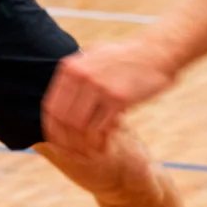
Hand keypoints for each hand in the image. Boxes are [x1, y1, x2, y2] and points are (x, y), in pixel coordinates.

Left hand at [42, 39, 175, 152]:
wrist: (155, 52)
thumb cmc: (124, 56)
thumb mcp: (93, 56)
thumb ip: (77, 72)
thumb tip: (62, 93)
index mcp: (70, 67)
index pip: (51, 107)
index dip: (52, 129)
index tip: (58, 143)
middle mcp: (81, 76)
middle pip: (64, 120)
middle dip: (67, 141)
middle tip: (75, 154)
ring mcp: (99, 87)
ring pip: (80, 126)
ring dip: (84, 144)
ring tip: (90, 153)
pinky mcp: (118, 98)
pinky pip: (101, 128)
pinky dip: (101, 140)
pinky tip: (104, 146)